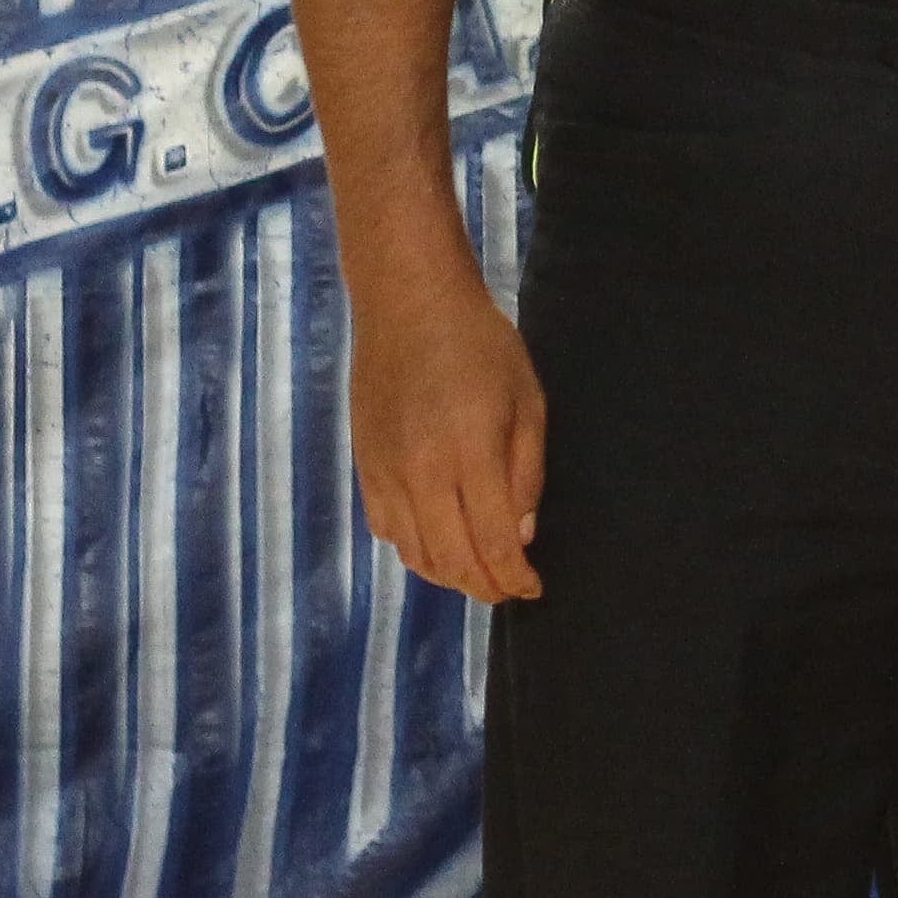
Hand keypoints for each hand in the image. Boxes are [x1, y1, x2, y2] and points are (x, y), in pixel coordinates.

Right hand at [348, 263, 545, 603]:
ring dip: (449, 576)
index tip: (533, 587)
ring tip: (479, 576)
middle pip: (452, 560)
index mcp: (470, 456)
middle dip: (485, 586)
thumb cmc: (482, 347)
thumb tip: (522, 535)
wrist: (409, 308)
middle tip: (510, 589)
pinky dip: (414, 552)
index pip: (494, 542)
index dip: (514, 577)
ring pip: (415, 554)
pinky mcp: (364, 468)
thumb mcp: (528, 402)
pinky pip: (386, 530)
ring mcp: (386, 475)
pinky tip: (438, 548)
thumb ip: (526, 473)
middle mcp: (422, 475)